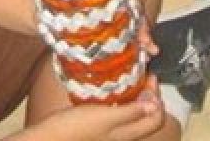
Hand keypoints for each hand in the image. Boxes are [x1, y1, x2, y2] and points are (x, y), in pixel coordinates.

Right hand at [17, 77, 166, 140]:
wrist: (51, 137)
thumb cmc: (77, 127)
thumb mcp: (107, 117)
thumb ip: (132, 112)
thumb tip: (156, 105)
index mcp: (128, 134)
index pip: (156, 119)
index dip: (158, 99)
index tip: (150, 78)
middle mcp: (122, 135)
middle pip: (147, 116)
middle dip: (149, 96)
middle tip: (143, 75)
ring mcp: (110, 131)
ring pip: (133, 114)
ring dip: (136, 96)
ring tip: (131, 78)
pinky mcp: (99, 126)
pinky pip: (118, 112)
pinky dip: (122, 100)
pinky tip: (112, 88)